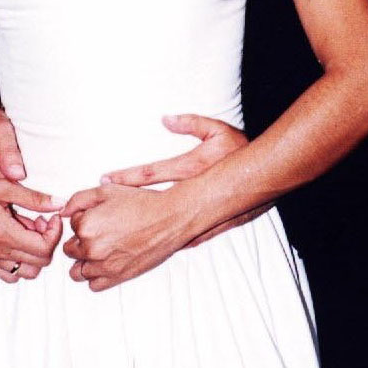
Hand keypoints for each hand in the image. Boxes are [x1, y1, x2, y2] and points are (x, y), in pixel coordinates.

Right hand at [0, 166, 63, 283]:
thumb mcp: (4, 187)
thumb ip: (34, 198)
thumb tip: (59, 203)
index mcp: (6, 234)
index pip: (45, 248)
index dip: (55, 232)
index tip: (52, 216)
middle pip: (40, 262)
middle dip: (48, 241)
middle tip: (42, 221)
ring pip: (26, 273)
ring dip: (35, 255)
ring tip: (29, 231)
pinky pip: (9, 275)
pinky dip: (20, 263)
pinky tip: (16, 241)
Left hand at [62, 182, 192, 291]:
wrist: (169, 219)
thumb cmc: (141, 203)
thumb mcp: (107, 191)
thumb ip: (79, 199)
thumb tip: (63, 211)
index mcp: (86, 226)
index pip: (71, 226)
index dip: (83, 219)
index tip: (98, 217)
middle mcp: (91, 248)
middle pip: (70, 249)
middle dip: (80, 241)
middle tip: (100, 232)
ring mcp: (103, 266)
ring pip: (77, 271)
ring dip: (84, 261)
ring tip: (100, 249)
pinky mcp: (116, 277)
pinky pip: (93, 285)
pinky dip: (96, 275)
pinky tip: (106, 262)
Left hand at [102, 114, 267, 247]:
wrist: (267, 176)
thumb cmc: (241, 150)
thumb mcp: (218, 130)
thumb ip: (192, 123)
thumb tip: (166, 119)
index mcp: (189, 168)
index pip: (149, 173)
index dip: (125, 177)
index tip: (104, 180)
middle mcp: (190, 192)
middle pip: (149, 200)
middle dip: (124, 204)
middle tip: (101, 208)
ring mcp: (199, 212)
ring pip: (164, 223)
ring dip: (142, 225)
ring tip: (117, 233)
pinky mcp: (209, 225)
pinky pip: (184, 237)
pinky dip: (167, 241)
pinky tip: (154, 248)